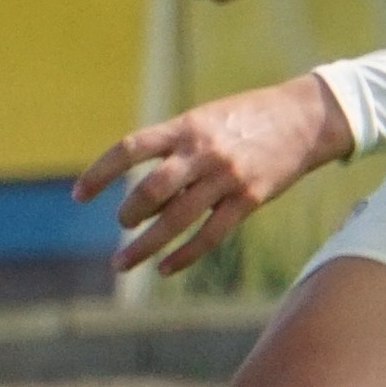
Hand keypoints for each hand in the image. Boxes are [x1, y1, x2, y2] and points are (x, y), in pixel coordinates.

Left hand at [75, 75, 353, 275]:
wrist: (305, 118)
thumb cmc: (248, 117)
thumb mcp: (205, 119)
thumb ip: (174, 146)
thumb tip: (142, 183)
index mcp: (186, 127)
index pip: (130, 149)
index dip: (100, 173)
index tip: (80, 195)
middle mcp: (203, 152)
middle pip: (151, 190)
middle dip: (129, 213)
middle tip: (123, 225)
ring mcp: (226, 177)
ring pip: (176, 219)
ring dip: (145, 245)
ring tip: (123, 263)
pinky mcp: (249, 199)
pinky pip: (210, 235)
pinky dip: (183, 255)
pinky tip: (164, 268)